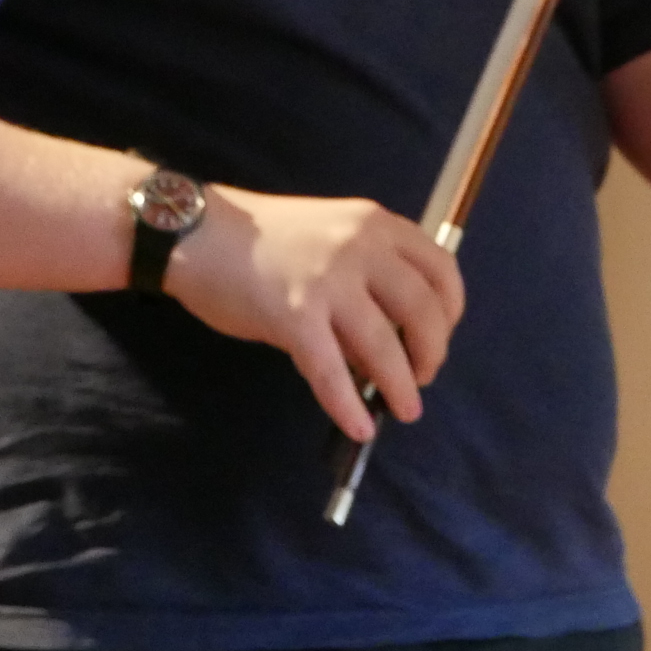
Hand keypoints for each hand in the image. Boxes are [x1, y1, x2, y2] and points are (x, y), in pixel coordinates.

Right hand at [159, 183, 467, 438]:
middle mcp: (361, 248)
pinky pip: (331, 372)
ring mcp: (328, 282)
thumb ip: (367, 276)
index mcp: (376, 224)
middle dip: (431, 353)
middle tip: (423, 377)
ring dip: (400, 386)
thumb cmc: (264, 238)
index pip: (441, 269)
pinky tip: (360, 425)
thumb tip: (392, 340)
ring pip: (384, 346)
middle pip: (423, 311)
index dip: (451, 311)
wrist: (198, 233)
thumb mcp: (332, 235)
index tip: (443, 336)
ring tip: (405, 409)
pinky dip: (349, 406)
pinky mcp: (295, 317)